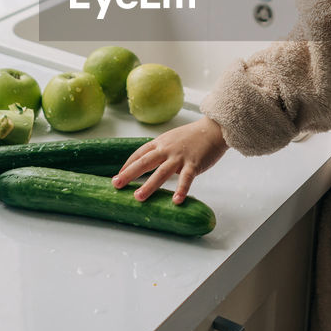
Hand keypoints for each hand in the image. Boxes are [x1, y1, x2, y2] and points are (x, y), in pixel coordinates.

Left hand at [113, 116, 228, 203]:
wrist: (214, 129)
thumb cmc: (193, 136)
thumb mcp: (171, 139)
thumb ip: (161, 150)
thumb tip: (150, 163)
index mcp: (160, 143)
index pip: (139, 154)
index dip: (127, 165)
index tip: (118, 175)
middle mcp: (167, 149)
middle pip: (144, 162)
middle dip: (129, 174)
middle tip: (116, 184)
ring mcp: (179, 157)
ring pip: (161, 172)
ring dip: (149, 185)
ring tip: (138, 197)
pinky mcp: (193, 164)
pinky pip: (186, 179)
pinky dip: (181, 190)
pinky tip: (176, 201)